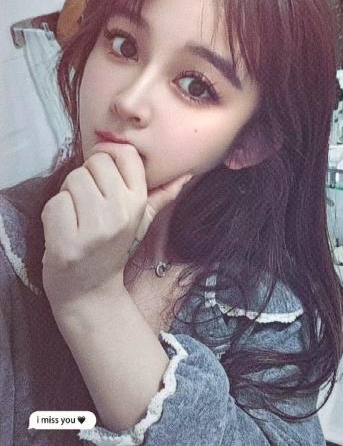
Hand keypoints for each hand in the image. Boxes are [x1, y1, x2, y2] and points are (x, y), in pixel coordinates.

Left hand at [41, 142, 190, 312]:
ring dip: (67, 195)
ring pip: (72, 179)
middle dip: (85, 176)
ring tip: (76, 216)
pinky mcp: (67, 243)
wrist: (89, 291)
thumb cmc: (111, 249)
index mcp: (138, 203)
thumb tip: (186, 175)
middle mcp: (120, 213)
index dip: (107, 153)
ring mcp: (94, 229)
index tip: (100, 169)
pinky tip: (63, 230)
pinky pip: (55, 203)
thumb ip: (161, 197)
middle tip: (87, 202)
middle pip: (94, 163)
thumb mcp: (139, 222)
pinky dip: (53, 214)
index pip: (125, 154)